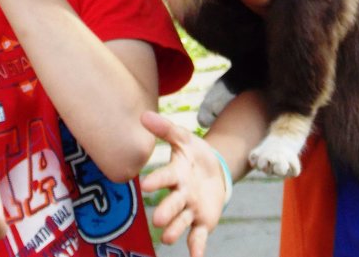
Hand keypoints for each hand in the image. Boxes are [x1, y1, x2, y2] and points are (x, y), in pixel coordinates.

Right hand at [139, 110, 229, 256]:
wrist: (214, 170)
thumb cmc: (194, 155)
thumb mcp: (185, 138)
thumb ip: (166, 129)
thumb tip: (144, 115)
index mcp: (175, 174)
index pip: (165, 177)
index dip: (157, 181)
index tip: (145, 185)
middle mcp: (180, 195)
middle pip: (172, 204)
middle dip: (166, 211)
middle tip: (157, 219)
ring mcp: (190, 210)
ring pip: (181, 222)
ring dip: (174, 230)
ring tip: (167, 237)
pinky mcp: (202, 222)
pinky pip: (197, 238)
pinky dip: (196, 249)